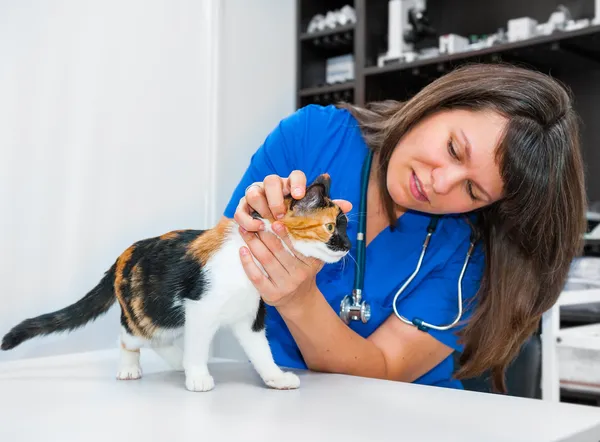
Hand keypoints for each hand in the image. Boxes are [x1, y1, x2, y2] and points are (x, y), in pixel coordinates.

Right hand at [234, 170, 351, 231]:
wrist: (277, 237)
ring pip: (253, 191)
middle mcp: (273, 187)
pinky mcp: (243, 207)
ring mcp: (256, 196)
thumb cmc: (297, 223)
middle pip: (271, 180)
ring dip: (260, 207)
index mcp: (292, 186)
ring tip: (268, 222)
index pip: (296, 175)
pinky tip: (256, 228)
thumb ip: (325, 210)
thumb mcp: (311, 217)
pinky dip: (247, 219)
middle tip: (282, 215)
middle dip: (276, 197)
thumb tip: (348, 205)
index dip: (297, 182)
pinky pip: (240, 210)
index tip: (299, 195)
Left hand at [238, 221, 322, 308]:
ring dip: (253, 243)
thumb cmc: (301, 273)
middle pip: (277, 250)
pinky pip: (256, 276)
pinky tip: (242, 250)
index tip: (273, 221)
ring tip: (244, 231)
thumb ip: (303, 244)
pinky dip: (247, 262)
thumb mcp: (309, 260)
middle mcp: (299, 274)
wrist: (300, 301)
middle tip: (253, 221)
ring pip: (266, 260)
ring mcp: (285, 285)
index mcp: (310, 262)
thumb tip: (284, 220)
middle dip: (263, 234)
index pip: (295, 244)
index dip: (283, 232)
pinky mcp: (271, 294)